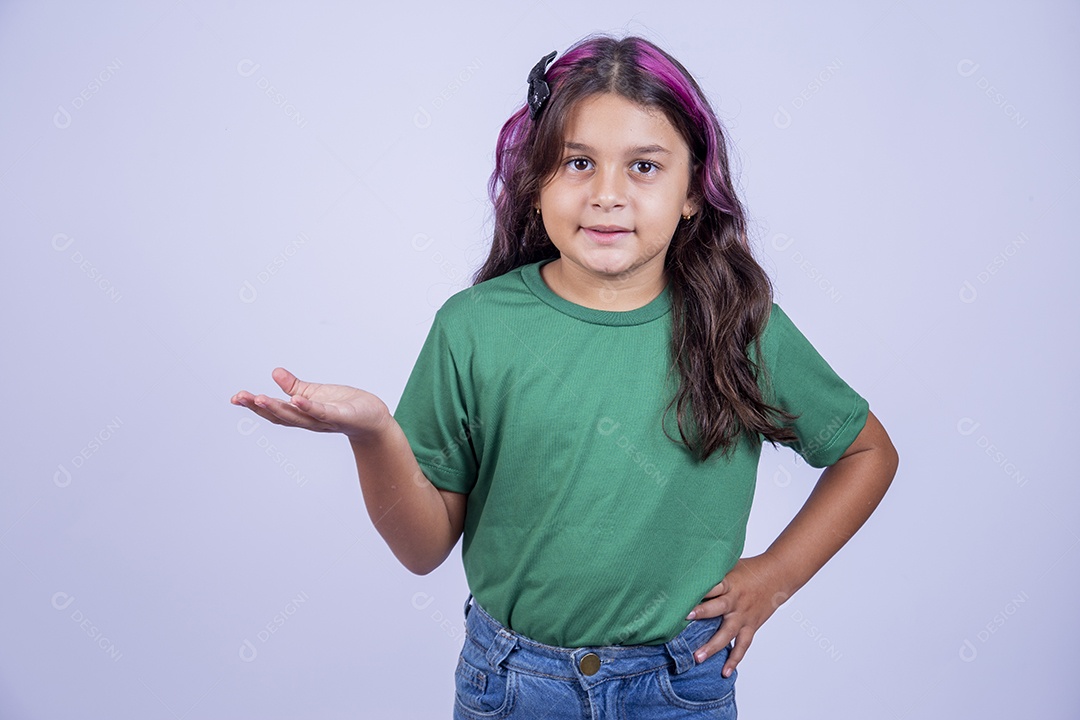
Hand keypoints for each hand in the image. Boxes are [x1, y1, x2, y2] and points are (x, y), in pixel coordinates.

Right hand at [231, 367, 390, 439]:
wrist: (372, 418)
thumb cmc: (344, 406)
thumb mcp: (315, 393)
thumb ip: (294, 386)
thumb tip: (274, 372)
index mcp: (301, 414)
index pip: (273, 411)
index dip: (253, 406)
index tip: (235, 398)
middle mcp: (309, 420)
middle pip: (280, 416)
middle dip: (259, 407)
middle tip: (241, 398)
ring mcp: (324, 420)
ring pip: (297, 416)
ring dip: (278, 409)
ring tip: (259, 399)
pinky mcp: (340, 416)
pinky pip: (323, 412)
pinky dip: (309, 407)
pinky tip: (297, 399)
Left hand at [684, 554, 789, 677]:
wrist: (778, 576)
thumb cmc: (749, 569)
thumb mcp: (729, 565)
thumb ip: (711, 571)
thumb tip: (685, 568)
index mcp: (729, 582)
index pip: (711, 586)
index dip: (697, 590)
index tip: (680, 595)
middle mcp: (735, 600)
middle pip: (717, 608)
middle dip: (701, 613)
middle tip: (684, 620)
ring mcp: (743, 615)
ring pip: (727, 632)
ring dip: (713, 646)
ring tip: (697, 657)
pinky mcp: (751, 626)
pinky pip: (743, 645)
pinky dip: (735, 659)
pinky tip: (725, 672)